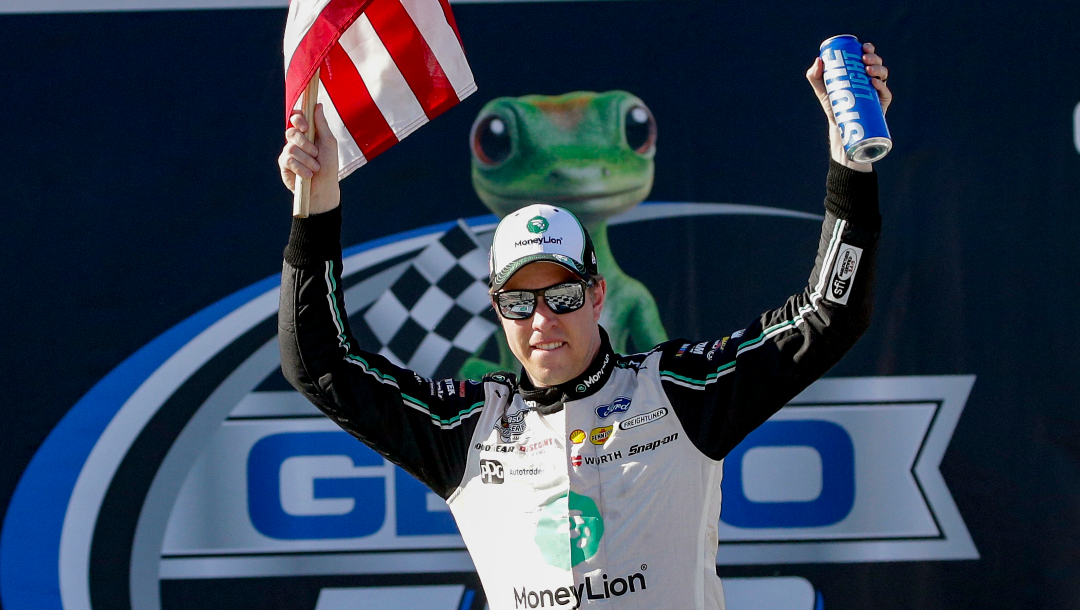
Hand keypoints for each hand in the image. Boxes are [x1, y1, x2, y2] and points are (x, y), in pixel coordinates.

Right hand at [278, 104, 340, 213]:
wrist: (324, 188)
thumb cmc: (329, 165)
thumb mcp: (328, 143)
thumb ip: (322, 125)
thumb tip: (317, 105)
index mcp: (307, 132)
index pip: (296, 117)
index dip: (298, 119)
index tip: (305, 127)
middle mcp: (296, 140)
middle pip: (292, 132)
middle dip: (306, 144)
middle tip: (316, 154)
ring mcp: (289, 151)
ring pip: (291, 148)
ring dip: (307, 160)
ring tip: (315, 168)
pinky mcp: (284, 164)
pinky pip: (288, 160)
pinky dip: (301, 168)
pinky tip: (308, 175)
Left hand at [806, 42, 891, 171]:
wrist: (841, 125)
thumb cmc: (833, 104)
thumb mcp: (821, 89)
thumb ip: (815, 75)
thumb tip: (819, 60)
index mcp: (860, 71)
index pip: (867, 56)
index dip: (868, 49)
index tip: (863, 47)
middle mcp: (871, 78)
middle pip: (877, 63)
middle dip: (873, 58)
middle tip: (864, 59)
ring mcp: (878, 89)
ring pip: (883, 74)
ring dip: (878, 69)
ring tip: (868, 70)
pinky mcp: (882, 102)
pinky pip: (885, 92)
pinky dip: (881, 86)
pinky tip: (875, 83)